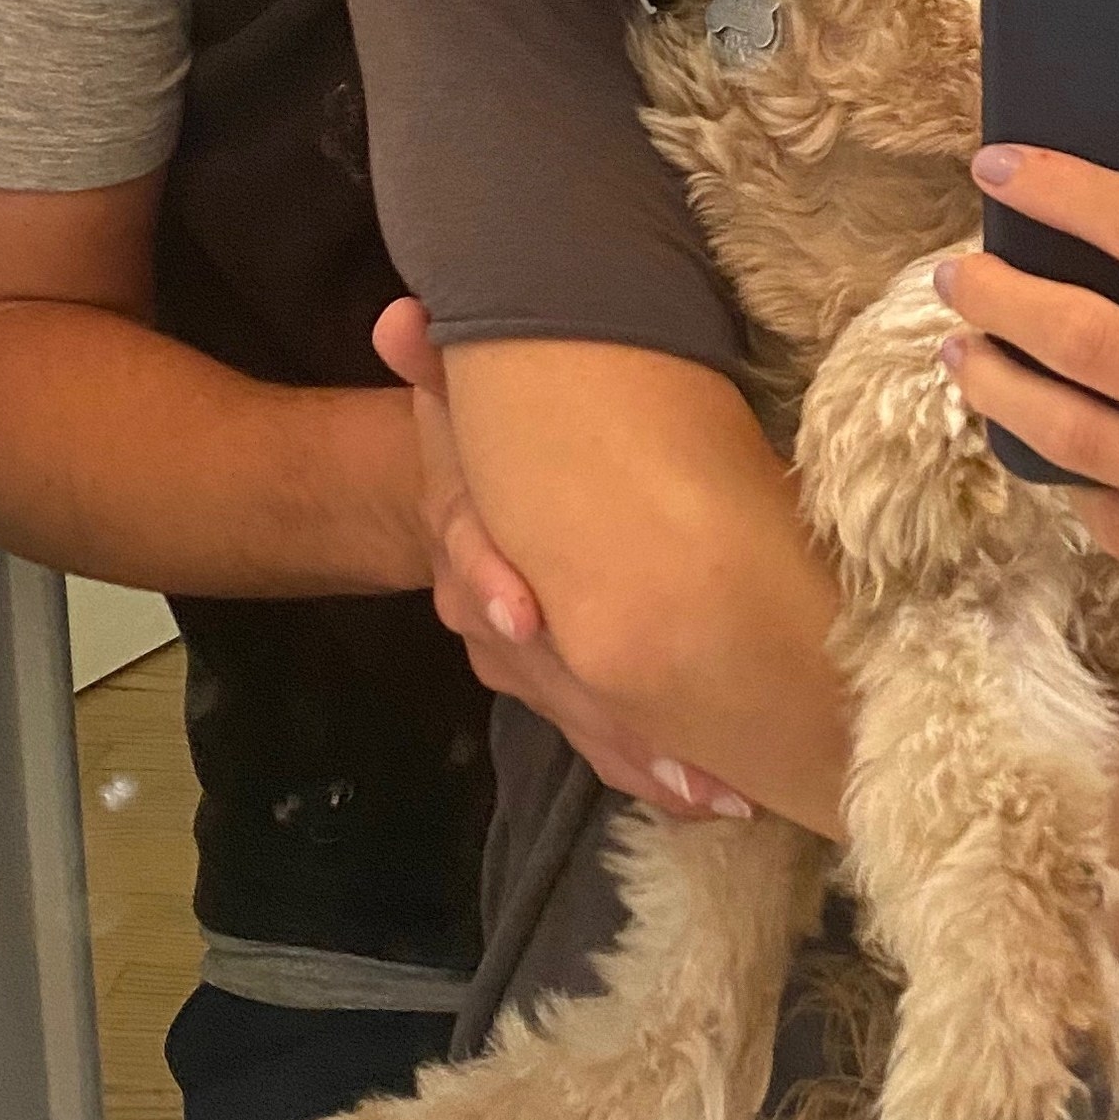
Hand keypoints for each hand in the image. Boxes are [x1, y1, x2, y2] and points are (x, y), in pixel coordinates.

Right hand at [371, 300, 754, 816]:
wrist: (458, 496)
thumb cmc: (490, 439)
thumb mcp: (466, 394)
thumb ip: (438, 360)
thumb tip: (402, 317)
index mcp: (473, 535)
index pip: (475, 562)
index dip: (492, 585)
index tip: (522, 610)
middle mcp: (495, 613)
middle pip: (546, 672)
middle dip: (614, 714)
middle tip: (689, 755)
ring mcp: (526, 662)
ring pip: (582, 718)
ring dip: (646, 758)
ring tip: (717, 792)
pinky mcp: (563, 690)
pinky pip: (602, 739)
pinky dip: (651, 772)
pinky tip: (711, 802)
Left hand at [937, 149, 1118, 645]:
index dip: (1063, 191)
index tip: (1002, 169)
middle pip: (1082, 336)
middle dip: (998, 295)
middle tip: (959, 276)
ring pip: (1069, 434)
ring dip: (1000, 386)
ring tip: (966, 356)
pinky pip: (1111, 516)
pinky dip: (1074, 476)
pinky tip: (1052, 447)